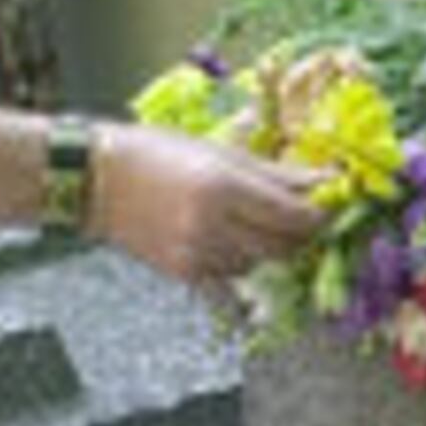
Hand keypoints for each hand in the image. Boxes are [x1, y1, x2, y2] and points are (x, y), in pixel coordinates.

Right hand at [83, 123, 324, 287]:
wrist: (96, 180)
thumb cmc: (155, 152)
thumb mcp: (217, 150)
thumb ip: (272, 172)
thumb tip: (324, 180)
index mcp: (222, 187)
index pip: (294, 215)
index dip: (320, 214)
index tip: (329, 205)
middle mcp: (211, 226)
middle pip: (284, 246)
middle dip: (301, 234)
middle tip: (303, 216)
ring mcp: (197, 255)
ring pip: (260, 264)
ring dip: (269, 246)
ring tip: (255, 220)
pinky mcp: (184, 273)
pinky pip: (232, 274)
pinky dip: (241, 258)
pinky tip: (227, 236)